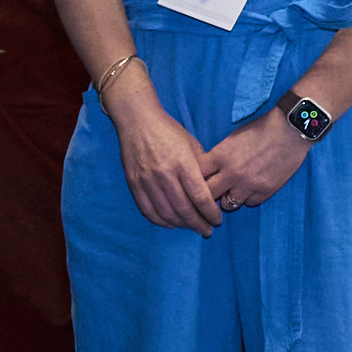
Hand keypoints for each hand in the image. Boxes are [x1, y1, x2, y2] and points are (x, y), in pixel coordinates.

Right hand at [107, 82, 222, 231]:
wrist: (137, 121)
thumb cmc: (169, 131)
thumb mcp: (192, 145)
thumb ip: (201, 169)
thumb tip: (211, 192)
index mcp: (183, 163)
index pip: (200, 197)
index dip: (210, 214)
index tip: (217, 221)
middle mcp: (164, 174)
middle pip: (184, 210)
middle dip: (198, 224)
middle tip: (207, 231)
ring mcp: (147, 180)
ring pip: (166, 214)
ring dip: (181, 225)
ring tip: (191, 227)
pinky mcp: (134, 184)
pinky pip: (148, 211)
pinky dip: (161, 221)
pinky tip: (171, 223)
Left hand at [201, 112, 312, 214]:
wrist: (289, 130)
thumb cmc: (259, 131)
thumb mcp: (231, 140)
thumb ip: (217, 158)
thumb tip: (207, 173)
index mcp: (219, 156)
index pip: (195, 177)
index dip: (194, 181)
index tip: (196, 182)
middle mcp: (232, 173)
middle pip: (208, 195)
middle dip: (208, 194)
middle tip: (212, 193)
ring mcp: (249, 184)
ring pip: (228, 204)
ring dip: (228, 199)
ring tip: (232, 191)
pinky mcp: (265, 191)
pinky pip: (249, 203)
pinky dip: (248, 198)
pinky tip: (250, 189)